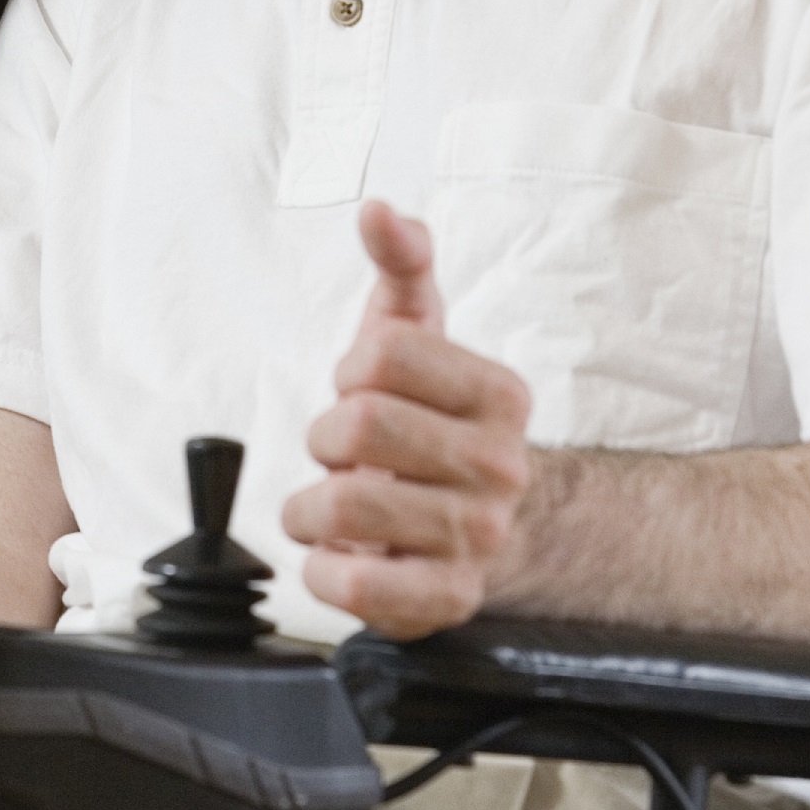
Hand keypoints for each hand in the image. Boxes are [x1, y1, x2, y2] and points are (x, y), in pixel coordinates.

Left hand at [280, 200, 534, 638]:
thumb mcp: (421, 336)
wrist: (498, 530)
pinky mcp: (445, 600)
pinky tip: (340, 557)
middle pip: (357, 427)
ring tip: (330, 508)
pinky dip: (322, 570)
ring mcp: (477, 537)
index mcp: (498, 394)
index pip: (381, 354)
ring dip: (310, 507)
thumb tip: (379, 210)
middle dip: (325, 438)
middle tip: (342, 454)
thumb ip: (402, 265)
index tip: (365, 390)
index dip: (351, 371)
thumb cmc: (436, 422)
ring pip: (343, 507)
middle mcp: (499, 466)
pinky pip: (353, 586)